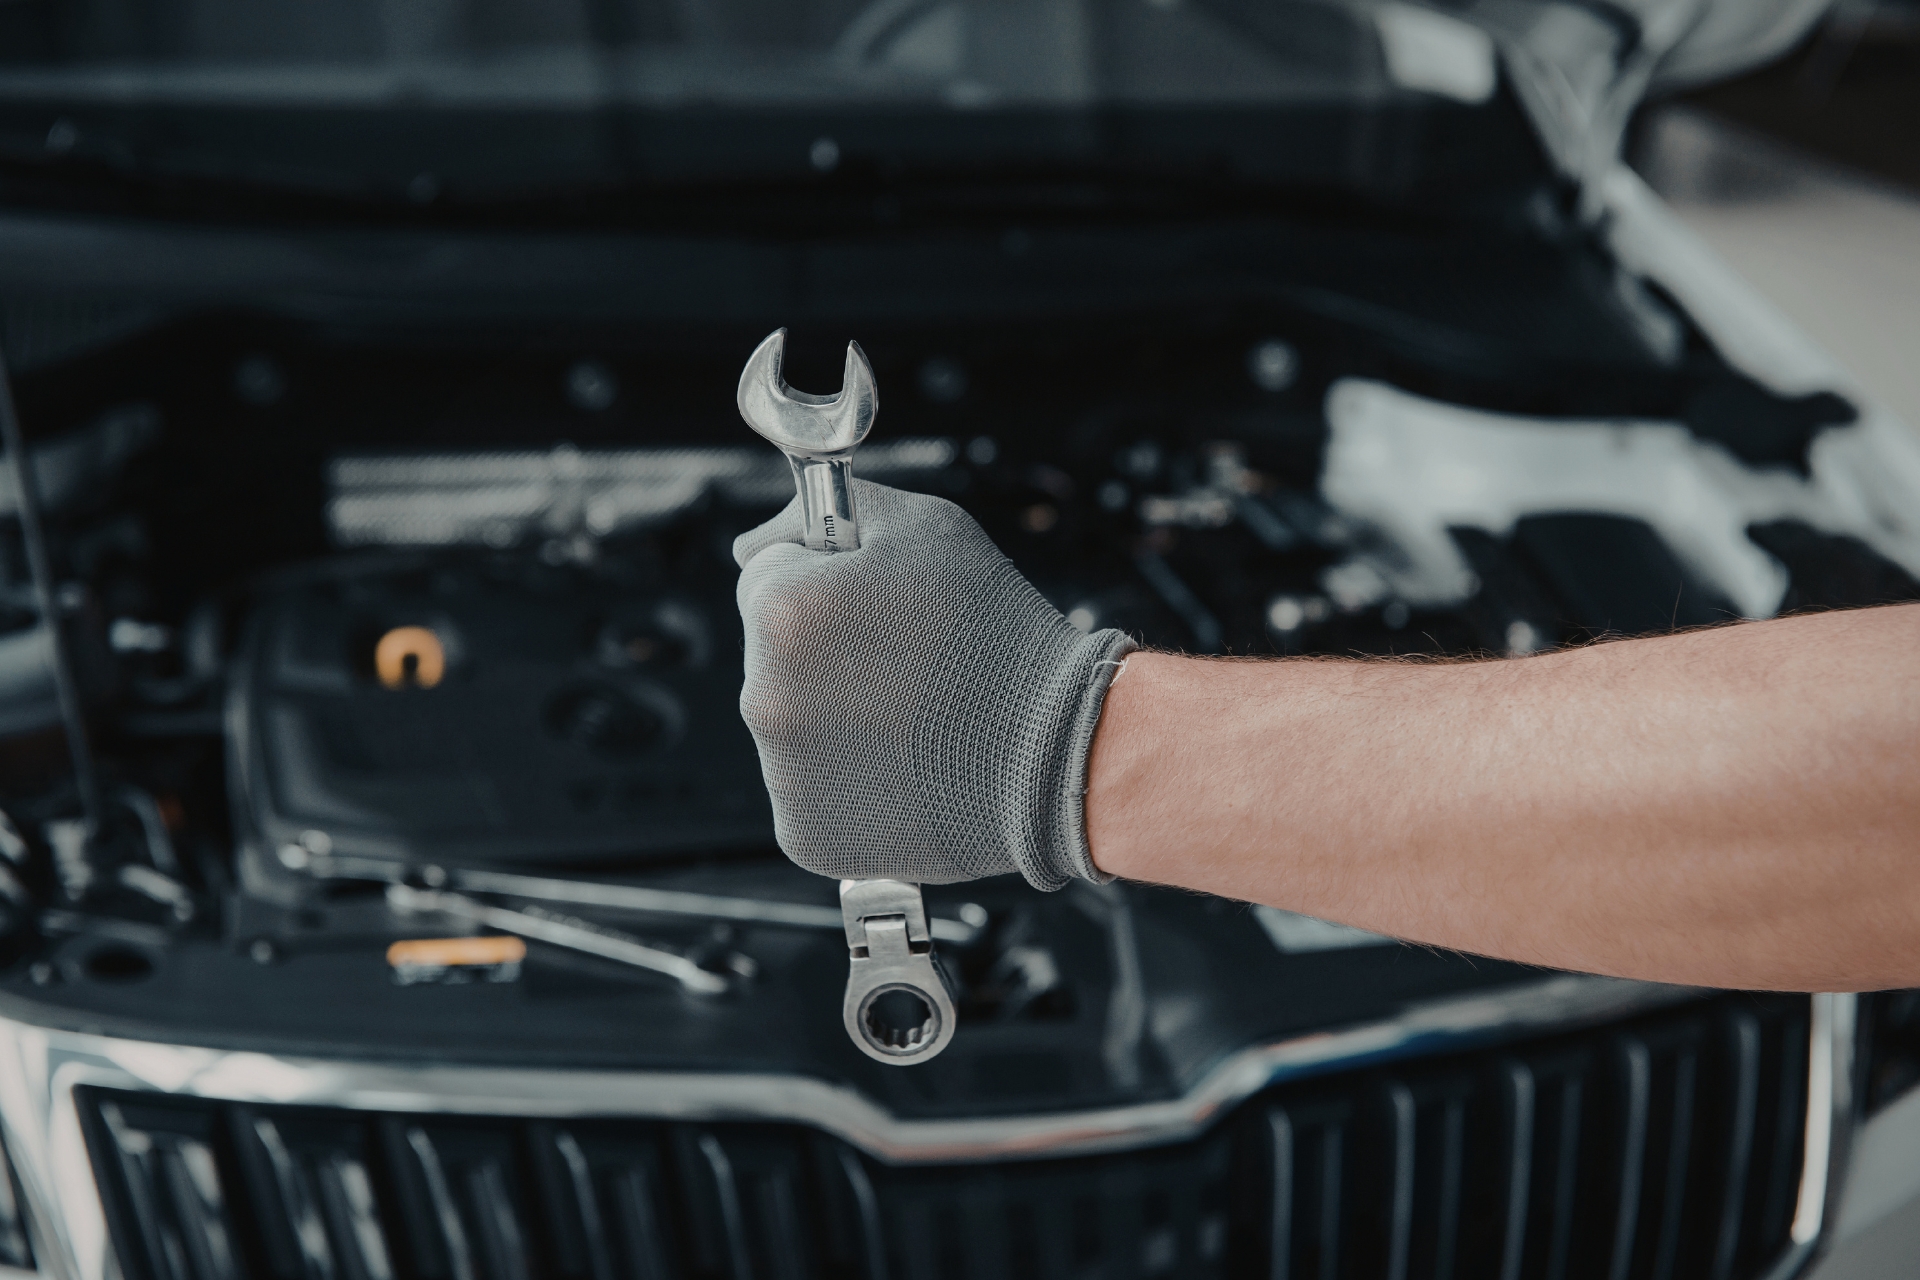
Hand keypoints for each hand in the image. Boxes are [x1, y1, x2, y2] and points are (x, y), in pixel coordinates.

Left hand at [734, 480, 1134, 888]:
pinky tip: (903, 768)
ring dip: (832, 719)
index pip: (763, 579)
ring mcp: (781, 775)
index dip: (822, 583)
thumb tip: (749, 544)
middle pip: (769, 657)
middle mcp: (764, 696)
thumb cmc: (997, 634)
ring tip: (912, 720)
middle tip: (904, 666)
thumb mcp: (922, 529)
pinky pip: (808, 791)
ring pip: (790, 726)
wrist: (1057, 754)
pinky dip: (845, 782)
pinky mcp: (805, 834)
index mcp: (783, 613)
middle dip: (822, 653)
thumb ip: (823, 514)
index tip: (875, 607)